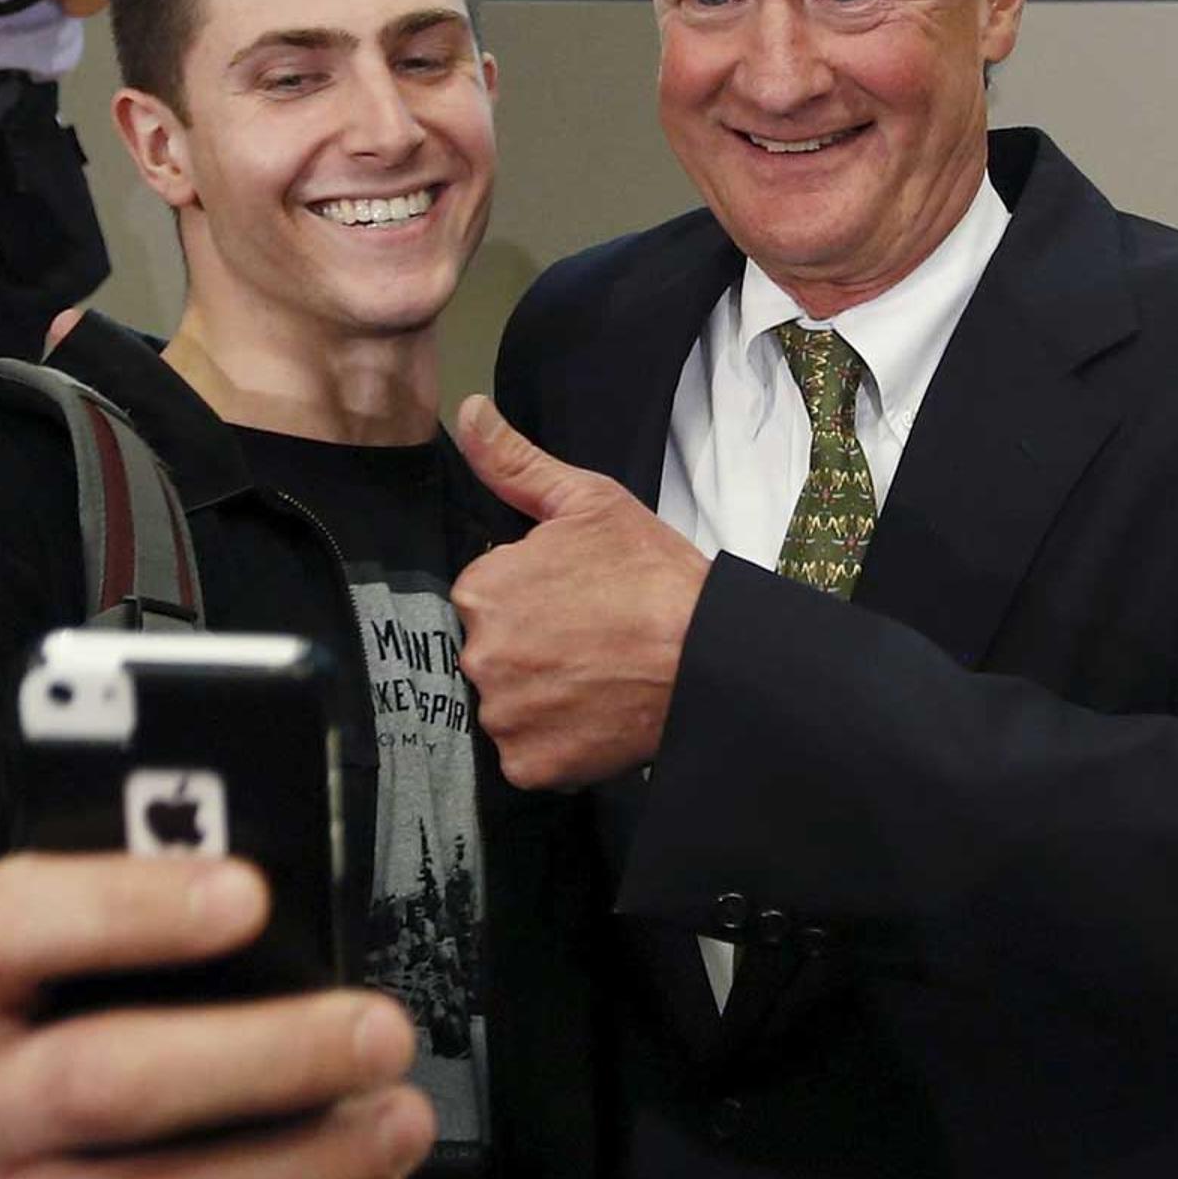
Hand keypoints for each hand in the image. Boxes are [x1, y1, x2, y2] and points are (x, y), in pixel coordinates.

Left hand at [449, 397, 710, 790]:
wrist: (708, 657)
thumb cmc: (654, 575)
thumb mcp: (588, 502)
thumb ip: (516, 463)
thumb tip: (469, 412)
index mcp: (482, 589)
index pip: (487, 598)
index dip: (532, 598)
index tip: (575, 601)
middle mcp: (478, 655)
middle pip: (493, 653)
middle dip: (531, 649)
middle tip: (591, 642)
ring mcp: (504, 716)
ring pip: (508, 705)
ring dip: (541, 698)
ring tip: (596, 681)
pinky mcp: (530, 766)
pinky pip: (528, 756)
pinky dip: (555, 744)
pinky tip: (594, 718)